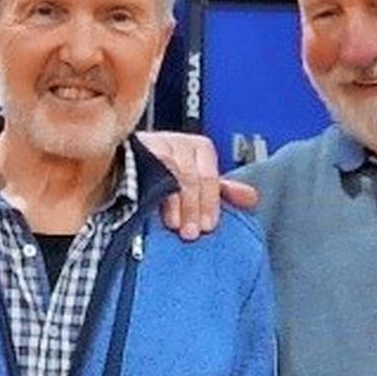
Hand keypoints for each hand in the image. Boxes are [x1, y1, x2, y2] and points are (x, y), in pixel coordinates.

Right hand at [134, 130, 260, 239]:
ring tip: (174, 225)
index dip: (210, 202)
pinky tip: (151, 209)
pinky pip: (144, 171)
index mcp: (197, 147)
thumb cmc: (165, 176)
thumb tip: (251, 199)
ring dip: (174, 203)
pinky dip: (151, 193)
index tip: (209, 225)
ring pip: (169, 173)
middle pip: (190, 176)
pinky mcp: (132, 153)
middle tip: (192, 233)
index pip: (209, 175)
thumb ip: (221, 191)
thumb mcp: (196, 182)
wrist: (124, 169)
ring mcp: (153, 146)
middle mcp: (176, 143)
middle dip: (193, 207)